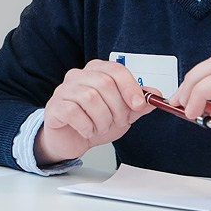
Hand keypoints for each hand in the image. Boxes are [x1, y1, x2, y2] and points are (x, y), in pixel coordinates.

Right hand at [34, 59, 152, 165]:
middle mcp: (77, 76)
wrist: (71, 140)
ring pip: (90, 97)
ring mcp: (63, 90)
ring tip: (101, 128)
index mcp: (95, 72)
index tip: (139, 105)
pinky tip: (87, 131)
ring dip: (102, 119)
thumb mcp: (121, 114)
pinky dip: (86, 126)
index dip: (130, 87)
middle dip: (117, 107)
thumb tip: (155, 94)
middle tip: (118, 122)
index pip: (115, 70)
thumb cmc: (93, 121)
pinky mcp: (54, 107)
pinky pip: (73, 111)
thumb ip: (137, 104)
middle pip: (104, 83)